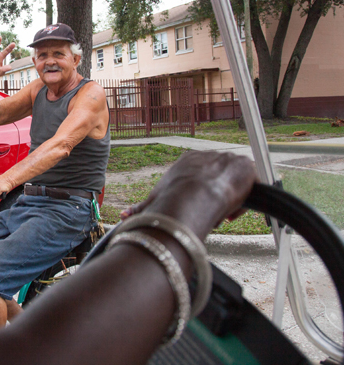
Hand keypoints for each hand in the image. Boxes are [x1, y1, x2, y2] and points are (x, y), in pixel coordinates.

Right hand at [120, 151, 255, 239]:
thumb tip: (124, 216)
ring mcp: (227, 160)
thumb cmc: (172, 197)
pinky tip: (235, 211)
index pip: (199, 178)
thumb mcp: (154, 201)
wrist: (195, 194)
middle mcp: (207, 157)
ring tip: (222, 216)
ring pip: (232, 183)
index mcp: (188, 160)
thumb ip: (140, 208)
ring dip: (229, 200)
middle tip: (212, 216)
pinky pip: (249, 184)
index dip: (199, 198)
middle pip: (216, 181)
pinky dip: (244, 199)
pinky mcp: (245, 166)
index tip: (200, 211)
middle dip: (215, 199)